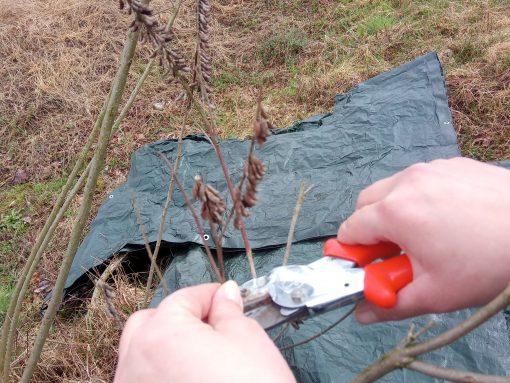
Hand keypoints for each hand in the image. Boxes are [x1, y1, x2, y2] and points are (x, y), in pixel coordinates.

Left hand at [114, 281, 294, 382]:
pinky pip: (144, 380)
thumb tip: (226, 294)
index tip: (227, 299)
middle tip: (213, 325)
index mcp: (161, 335)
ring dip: (167, 346)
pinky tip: (191, 379)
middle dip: (179, 317)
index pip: (183, 298)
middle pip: (150, 323)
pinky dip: (163, 373)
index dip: (210, 295)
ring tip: (202, 355)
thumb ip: (229, 311)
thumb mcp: (247, 340)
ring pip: (141, 354)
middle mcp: (135, 363)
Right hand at [338, 157, 509, 322]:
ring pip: (392, 189)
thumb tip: (363, 313)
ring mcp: (430, 169)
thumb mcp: (436, 293)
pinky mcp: (452, 164)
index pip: (350, 229)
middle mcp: (406, 182)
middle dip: (369, 227)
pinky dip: (420, 198)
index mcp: (395, 212)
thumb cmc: (489, 262)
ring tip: (424, 236)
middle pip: (365, 203)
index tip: (365, 266)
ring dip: (394, 211)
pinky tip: (447, 219)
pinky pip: (420, 180)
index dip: (352, 252)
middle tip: (391, 252)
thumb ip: (391, 304)